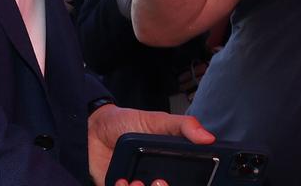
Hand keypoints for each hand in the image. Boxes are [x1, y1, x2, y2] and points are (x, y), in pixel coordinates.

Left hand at [89, 105, 213, 185]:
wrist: (93, 124)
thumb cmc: (125, 123)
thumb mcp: (157, 121)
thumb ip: (182, 126)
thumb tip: (207, 137)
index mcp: (167, 169)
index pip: (182, 183)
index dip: (187, 185)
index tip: (178, 181)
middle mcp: (151, 180)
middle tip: (159, 182)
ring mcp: (134, 184)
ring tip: (137, 182)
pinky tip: (122, 181)